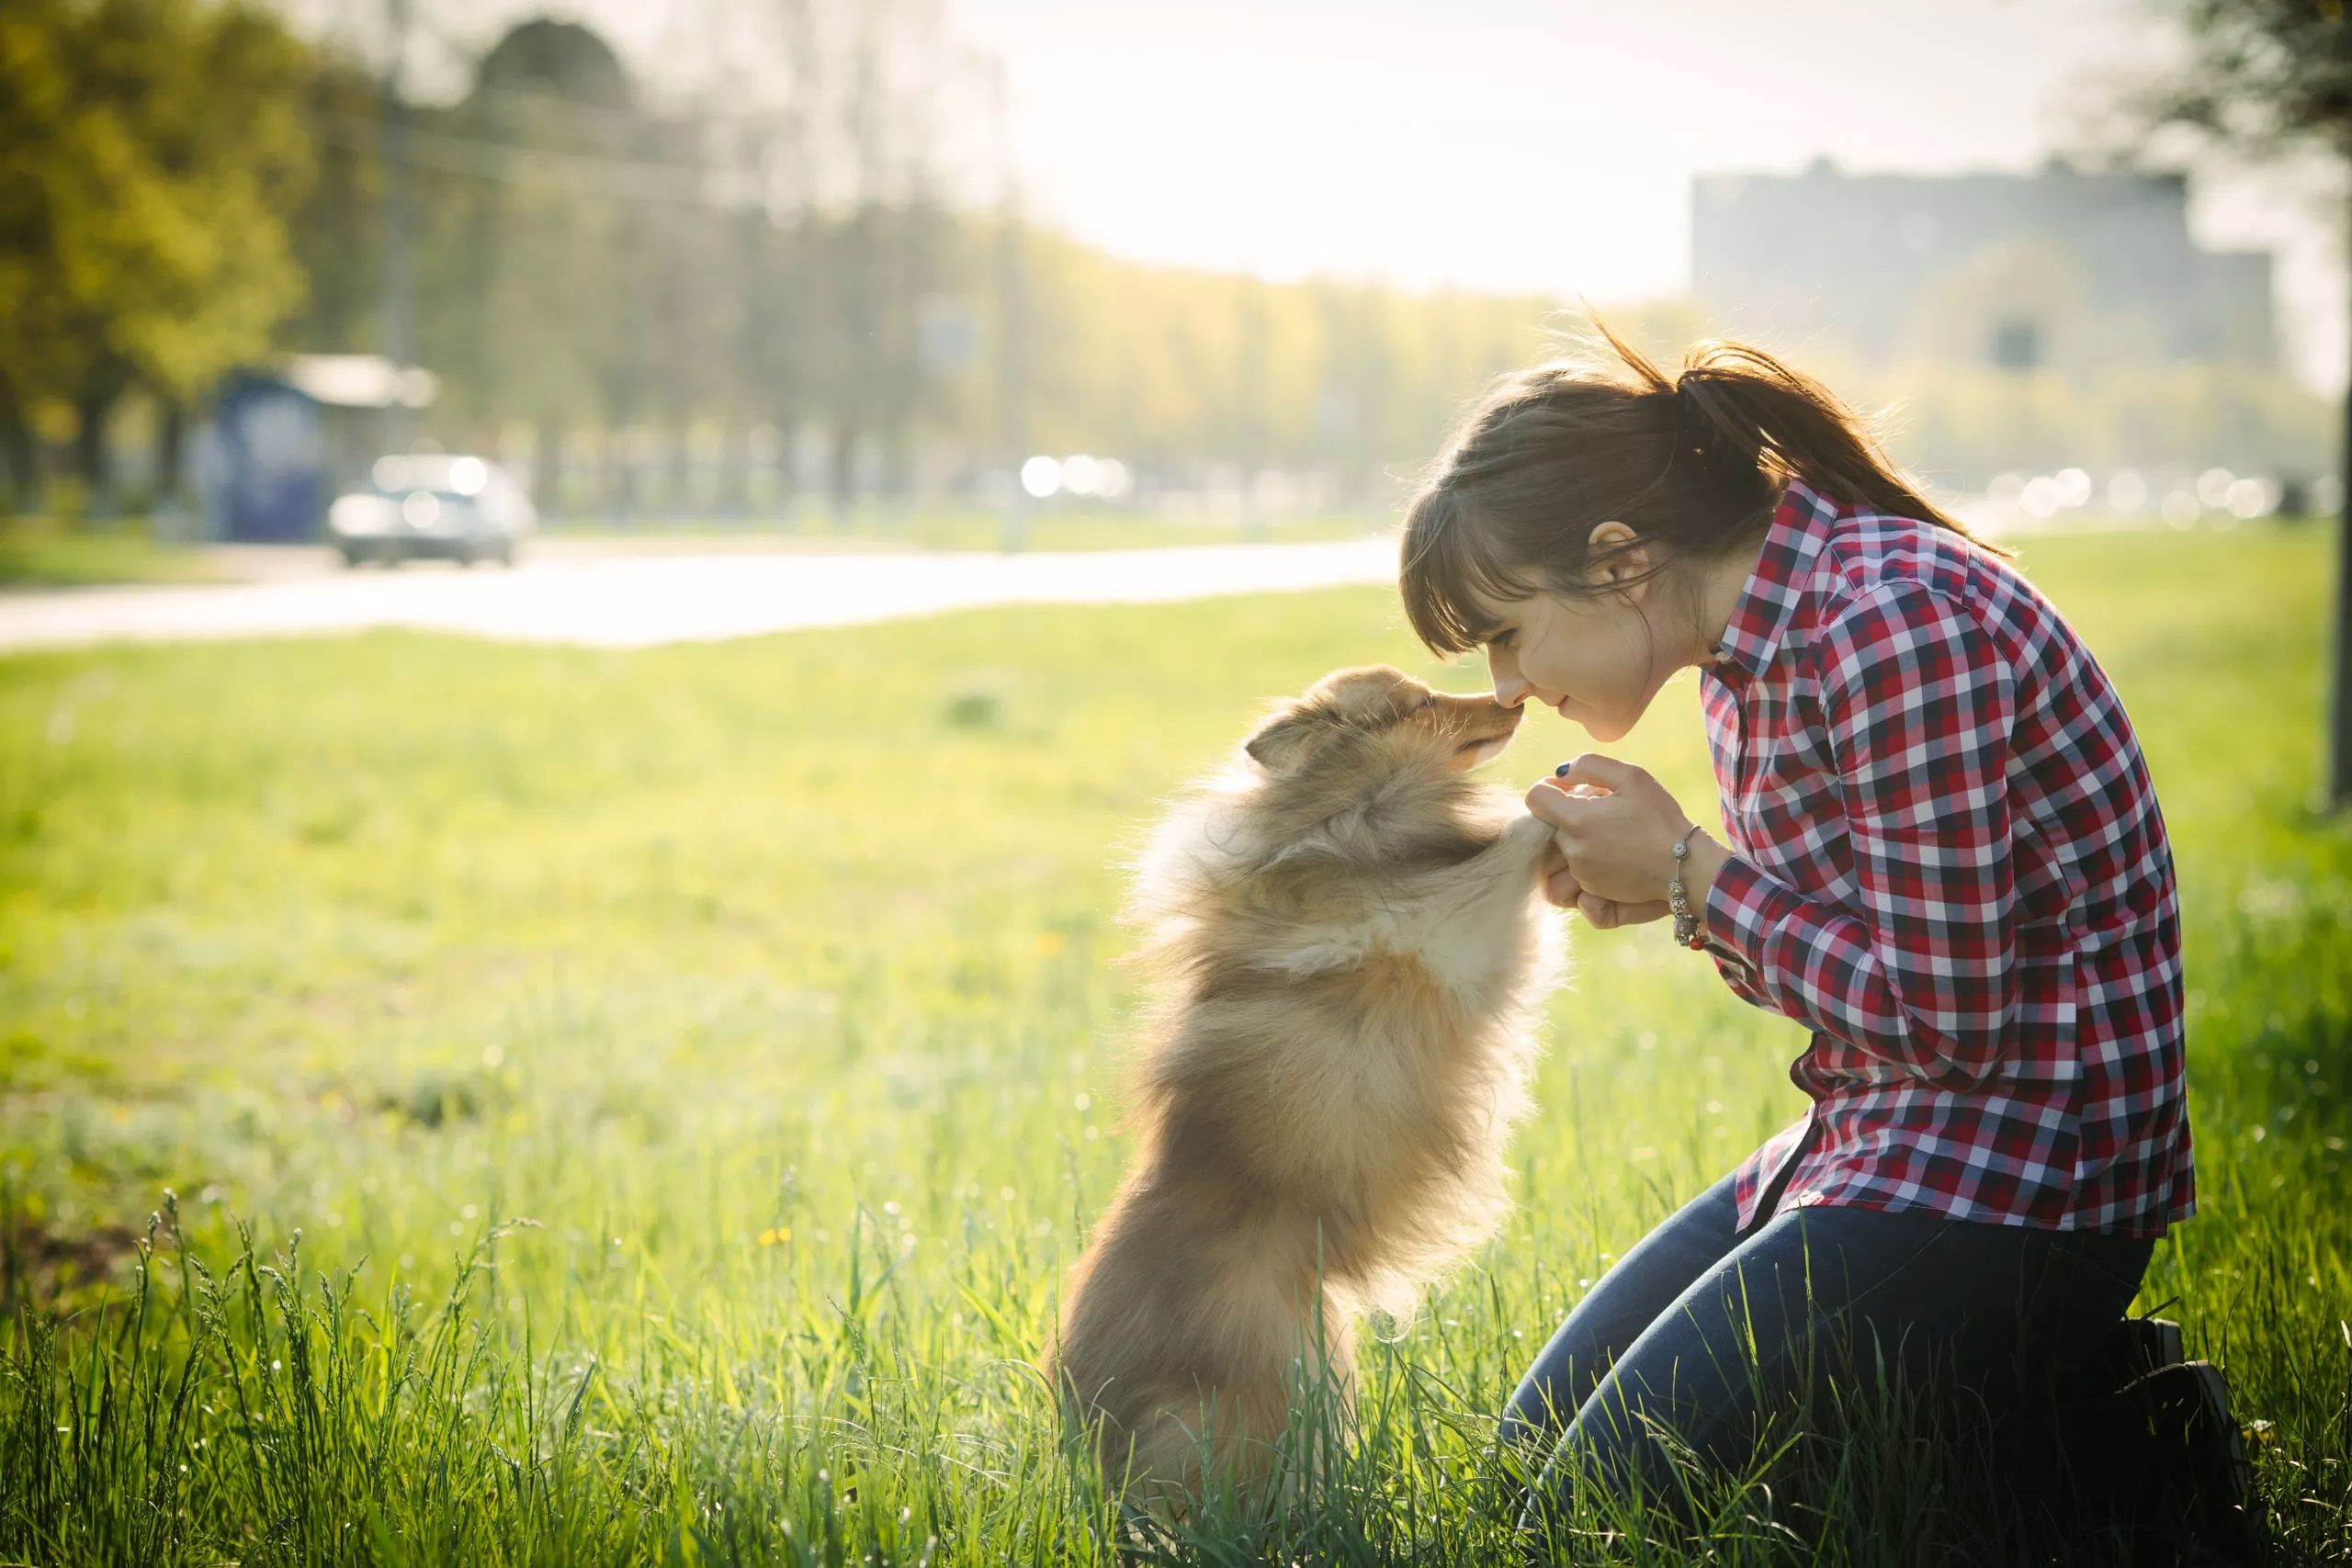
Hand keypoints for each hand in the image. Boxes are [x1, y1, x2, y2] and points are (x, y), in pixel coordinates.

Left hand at [1524, 753, 1704, 913]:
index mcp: (1577, 820)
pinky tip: (1608, 859)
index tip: (1567, 790)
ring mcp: (1581, 875)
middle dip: (1569, 817)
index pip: (1535, 798)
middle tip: (1603, 814)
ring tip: (1605, 838)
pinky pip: (1572, 880)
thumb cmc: (1661, 818)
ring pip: (1561, 854)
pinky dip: (1583, 868)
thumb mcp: (1632, 777)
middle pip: (1550, 827)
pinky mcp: (1592, 894)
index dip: (1548, 790)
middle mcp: (1572, 851)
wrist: (1686, 866)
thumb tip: (1560, 773)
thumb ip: (1589, 766)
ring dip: (1575, 844)